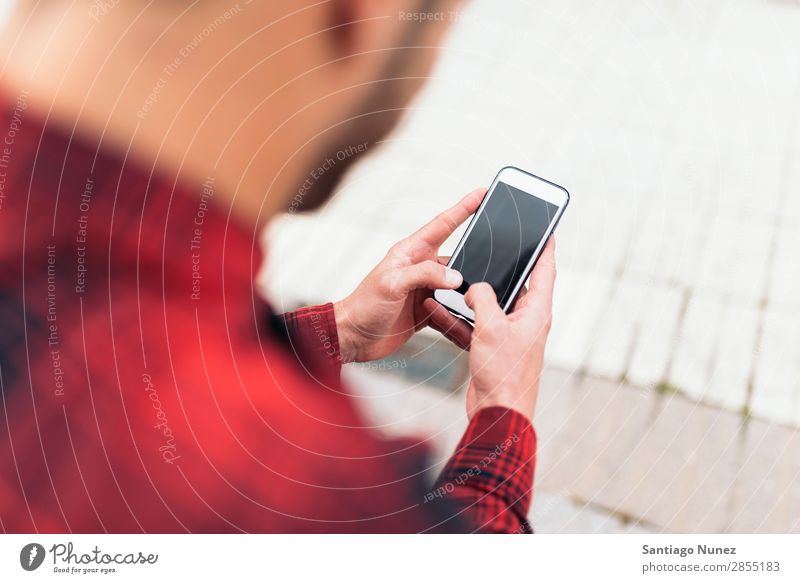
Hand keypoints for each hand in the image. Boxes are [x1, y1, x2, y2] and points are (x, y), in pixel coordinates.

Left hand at [333, 188, 485, 362]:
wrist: (353, 337)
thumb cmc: (364, 306)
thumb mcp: (392, 284)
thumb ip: (424, 275)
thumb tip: (456, 276)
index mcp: (410, 252)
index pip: (443, 225)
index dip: (463, 208)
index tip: (482, 193)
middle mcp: (420, 267)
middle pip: (456, 255)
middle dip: (476, 254)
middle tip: (499, 251)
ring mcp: (425, 289)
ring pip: (457, 284)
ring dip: (468, 289)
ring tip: (482, 293)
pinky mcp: (428, 310)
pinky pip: (452, 307)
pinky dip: (461, 311)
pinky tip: (469, 315)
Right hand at [463, 237, 556, 421]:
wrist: (497, 414)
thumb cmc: (503, 373)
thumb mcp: (491, 326)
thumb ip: (482, 298)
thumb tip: (474, 288)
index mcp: (536, 311)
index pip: (545, 271)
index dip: (546, 248)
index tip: (547, 230)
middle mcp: (526, 321)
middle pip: (514, 286)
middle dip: (498, 269)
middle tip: (488, 248)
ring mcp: (508, 336)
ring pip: (487, 306)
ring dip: (468, 297)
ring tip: (450, 280)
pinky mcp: (491, 349)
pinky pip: (472, 326)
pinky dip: (456, 319)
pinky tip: (435, 310)